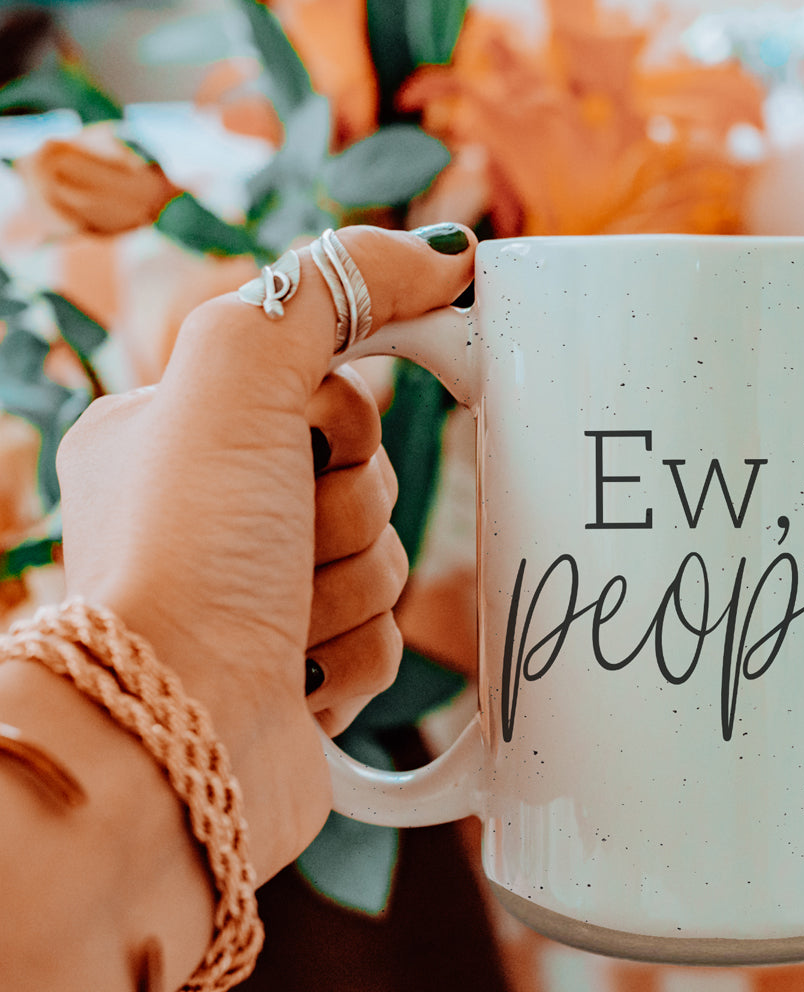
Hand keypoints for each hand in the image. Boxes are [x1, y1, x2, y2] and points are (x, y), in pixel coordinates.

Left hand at [54, 225, 475, 881]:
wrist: (170, 741)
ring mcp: (257, 601)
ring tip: (280, 624)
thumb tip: (445, 251)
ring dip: (350, 592)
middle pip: (368, 483)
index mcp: (178, 434)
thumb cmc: (184, 556)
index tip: (310, 449)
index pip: (331, 393)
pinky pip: (383, 641)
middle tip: (280, 545)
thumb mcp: (234, 376)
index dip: (343, 423)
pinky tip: (296, 678)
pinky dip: (352, 659)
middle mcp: (214, 516)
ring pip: (383, 564)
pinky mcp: (300, 676)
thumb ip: (329, 289)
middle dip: (346, 517)